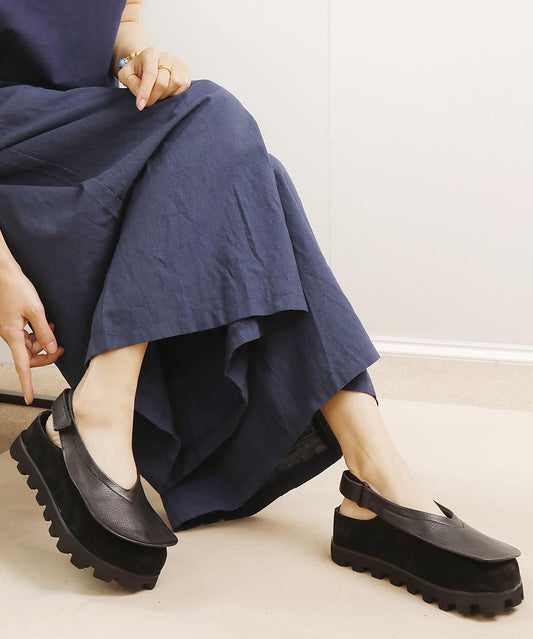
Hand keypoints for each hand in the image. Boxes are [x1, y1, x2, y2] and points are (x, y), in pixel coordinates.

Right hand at [0, 262, 64, 404]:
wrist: (3, 273)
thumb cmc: (15, 288)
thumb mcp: (35, 310)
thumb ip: (44, 331)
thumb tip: (50, 348)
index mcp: (12, 335)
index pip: (22, 366)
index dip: (26, 383)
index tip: (30, 398)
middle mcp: (9, 335)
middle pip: (29, 357)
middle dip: (46, 355)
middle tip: (61, 349)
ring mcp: (10, 329)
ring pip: (29, 346)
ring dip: (42, 342)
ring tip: (51, 329)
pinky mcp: (12, 323)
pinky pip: (26, 335)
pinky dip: (37, 333)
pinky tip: (45, 324)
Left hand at [118, 46, 191, 110]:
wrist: (149, 63)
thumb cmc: (138, 70)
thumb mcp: (127, 73)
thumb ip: (131, 83)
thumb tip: (141, 94)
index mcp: (150, 54)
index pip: (150, 75)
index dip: (145, 92)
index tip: (140, 106)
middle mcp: (166, 56)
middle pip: (163, 83)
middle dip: (154, 97)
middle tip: (148, 102)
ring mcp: (178, 63)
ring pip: (175, 84)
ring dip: (165, 96)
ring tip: (158, 95)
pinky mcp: (185, 71)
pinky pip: (184, 86)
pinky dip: (175, 93)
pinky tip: (167, 92)